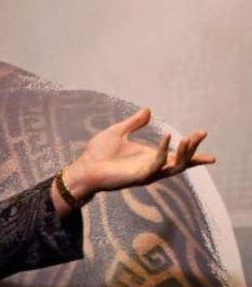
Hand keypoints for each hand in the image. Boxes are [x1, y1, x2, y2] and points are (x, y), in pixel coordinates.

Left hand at [62, 107, 214, 201]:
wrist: (84, 167)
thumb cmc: (98, 154)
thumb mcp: (118, 132)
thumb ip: (134, 123)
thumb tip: (148, 110)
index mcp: (150, 157)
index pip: (176, 154)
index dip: (192, 147)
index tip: (203, 133)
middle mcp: (152, 167)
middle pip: (181, 161)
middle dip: (193, 149)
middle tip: (201, 134)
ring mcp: (147, 173)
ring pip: (173, 166)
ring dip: (183, 153)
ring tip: (188, 138)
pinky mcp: (139, 176)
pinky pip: (156, 164)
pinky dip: (162, 151)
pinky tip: (166, 137)